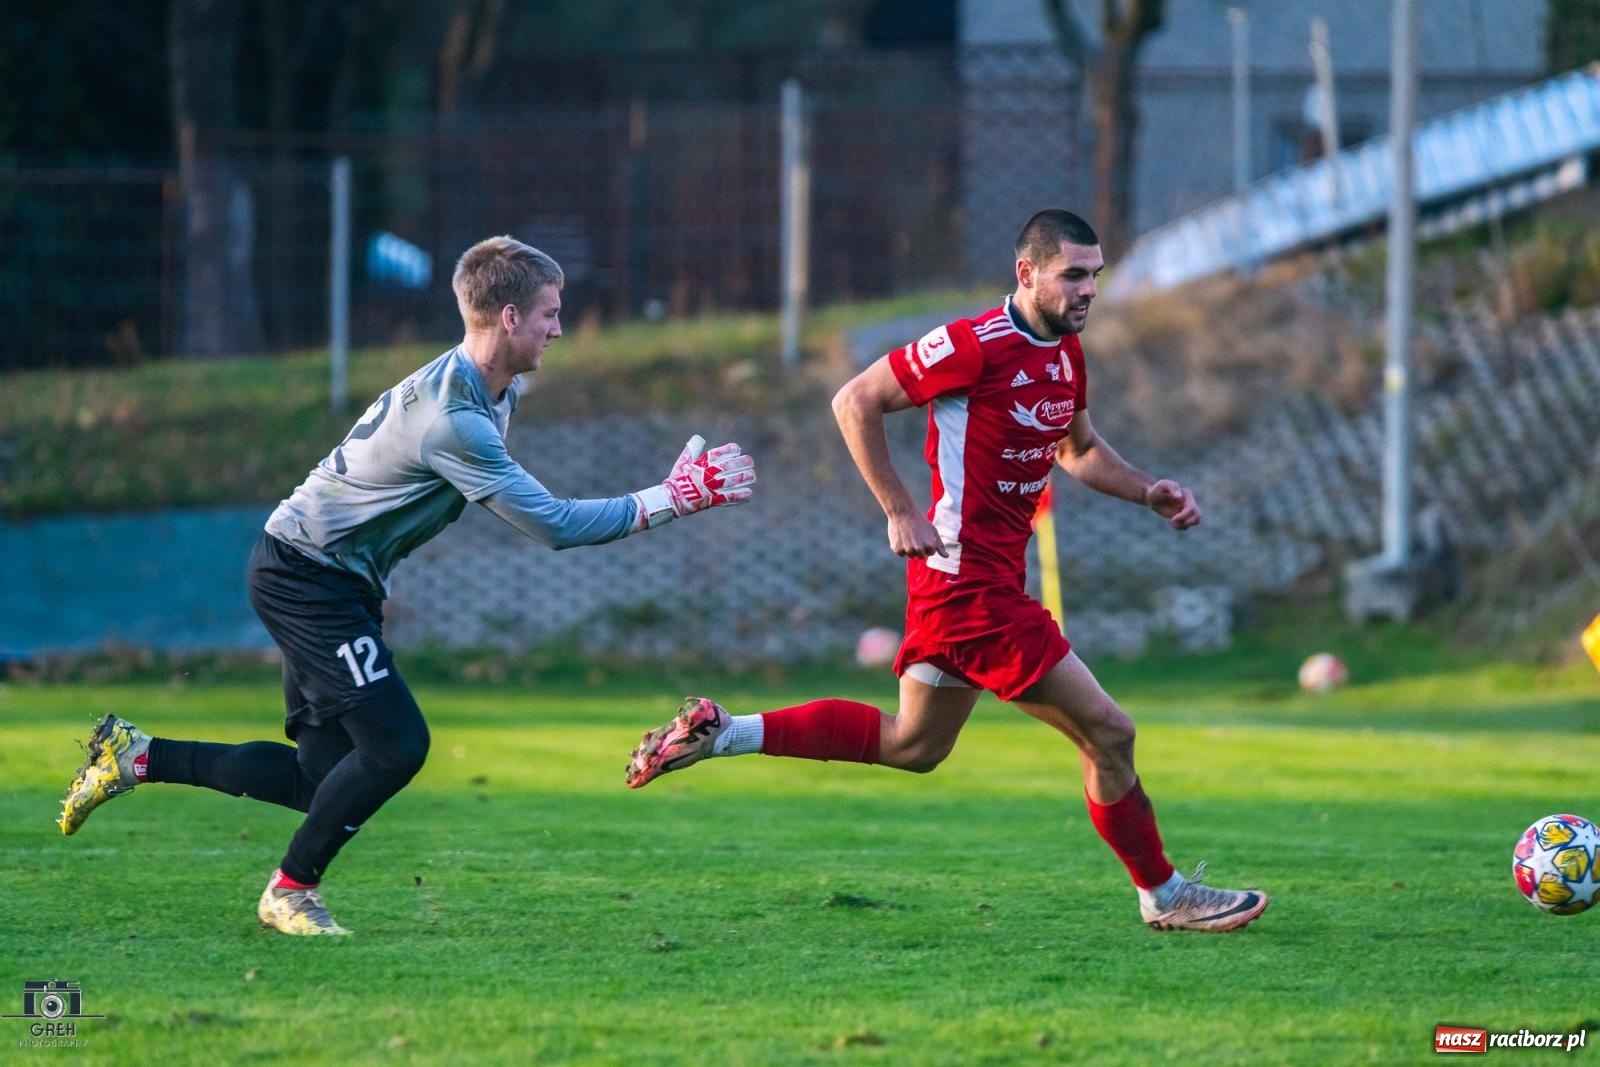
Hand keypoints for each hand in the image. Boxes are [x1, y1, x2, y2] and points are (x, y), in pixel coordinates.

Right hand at [632, 435, 755, 530]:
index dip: (729, 450)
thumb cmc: (676, 481)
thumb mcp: (682, 463)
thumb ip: (691, 451)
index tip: (737, 448)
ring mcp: (712, 487)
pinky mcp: (714, 499)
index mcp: (701, 464)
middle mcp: (708, 474)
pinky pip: (730, 497)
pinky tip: (749, 493)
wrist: (671, 499)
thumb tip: (698, 438)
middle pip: (729, 466)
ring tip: (752, 476)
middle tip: (749, 461)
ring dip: (744, 477)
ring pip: (733, 480)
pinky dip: (740, 495)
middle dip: (742, 463)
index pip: (718, 453)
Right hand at [888, 511, 947, 558]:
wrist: (903, 513)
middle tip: (915, 536)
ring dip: (909, 548)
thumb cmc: (919, 522)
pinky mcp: (898, 549)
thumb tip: (946, 557)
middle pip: (920, 556)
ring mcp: (908, 550)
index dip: (926, 545)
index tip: (923, 536)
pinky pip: (900, 553)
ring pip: (910, 555)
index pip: (930, 553)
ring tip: (907, 536)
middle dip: (918, 548)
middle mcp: (920, 549)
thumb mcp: (932, 531)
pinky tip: (901, 537)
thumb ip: (940, 545)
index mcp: (930, 545)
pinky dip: (900, 547)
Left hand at [1145, 478, 1200, 530]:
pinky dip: (1180, 527)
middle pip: (1198, 516)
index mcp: (1187, 495)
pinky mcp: (1182, 516)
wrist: (1152, 496)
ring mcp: (1187, 510)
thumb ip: (1172, 487)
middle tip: (1174, 520)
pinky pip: (1187, 526)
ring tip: (1173, 522)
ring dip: (1184, 525)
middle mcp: (1189, 503)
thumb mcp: (1162, 485)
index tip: (1172, 518)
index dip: (1183, 516)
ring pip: (1196, 521)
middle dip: (1187, 522)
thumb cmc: (1157, 489)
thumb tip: (1179, 496)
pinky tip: (1170, 521)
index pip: (1191, 509)